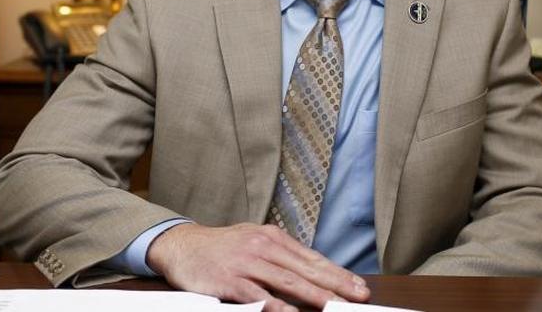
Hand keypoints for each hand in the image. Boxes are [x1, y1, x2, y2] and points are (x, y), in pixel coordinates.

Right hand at [146, 222, 369, 311]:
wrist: (183, 245)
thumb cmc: (223, 247)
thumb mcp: (255, 240)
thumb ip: (281, 254)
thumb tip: (313, 270)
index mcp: (273, 237)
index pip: (312, 258)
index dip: (337, 273)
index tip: (358, 286)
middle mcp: (263, 246)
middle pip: (305, 269)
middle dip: (335, 285)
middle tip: (358, 298)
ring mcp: (246, 262)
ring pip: (286, 281)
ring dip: (314, 295)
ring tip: (335, 307)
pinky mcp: (229, 279)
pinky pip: (256, 294)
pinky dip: (274, 304)